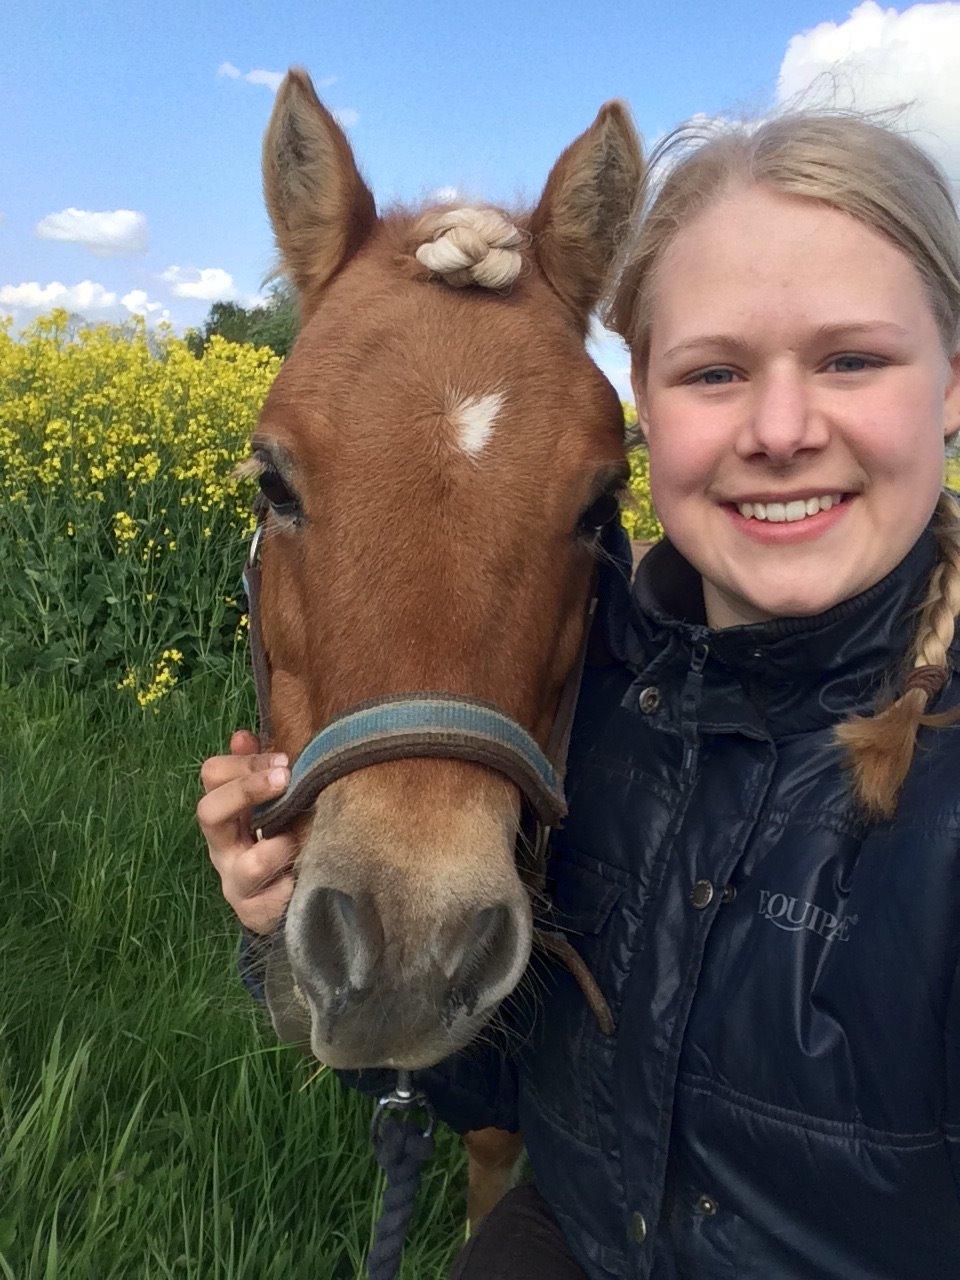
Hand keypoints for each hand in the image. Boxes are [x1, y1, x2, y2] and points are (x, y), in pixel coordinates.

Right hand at [198, 729, 295, 934]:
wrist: (279, 904)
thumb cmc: (274, 840)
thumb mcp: (267, 805)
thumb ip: (256, 769)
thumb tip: (242, 735)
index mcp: (224, 814)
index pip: (212, 775)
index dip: (244, 764)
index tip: (283, 761)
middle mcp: (221, 847)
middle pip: (209, 811)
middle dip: (247, 790)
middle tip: (285, 779)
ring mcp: (235, 883)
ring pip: (250, 865)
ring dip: (281, 847)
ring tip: (300, 842)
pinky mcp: (256, 913)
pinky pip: (276, 899)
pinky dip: (295, 884)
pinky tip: (307, 877)